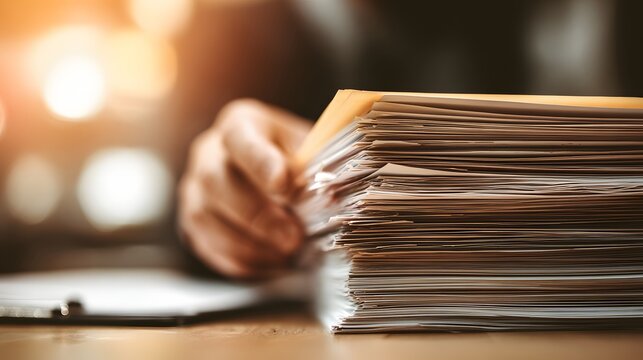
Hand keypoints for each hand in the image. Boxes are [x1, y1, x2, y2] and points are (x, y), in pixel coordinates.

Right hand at [179, 99, 311, 277]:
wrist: (262, 168)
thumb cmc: (289, 156)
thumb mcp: (306, 147)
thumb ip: (314, 165)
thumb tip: (329, 195)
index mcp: (240, 124)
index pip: (241, 138)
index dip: (261, 163)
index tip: (283, 186)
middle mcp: (208, 152)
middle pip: (216, 180)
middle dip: (256, 214)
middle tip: (292, 238)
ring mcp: (194, 188)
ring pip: (204, 217)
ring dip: (247, 243)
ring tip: (285, 254)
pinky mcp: (191, 222)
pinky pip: (207, 245)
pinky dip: (241, 261)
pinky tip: (271, 264)